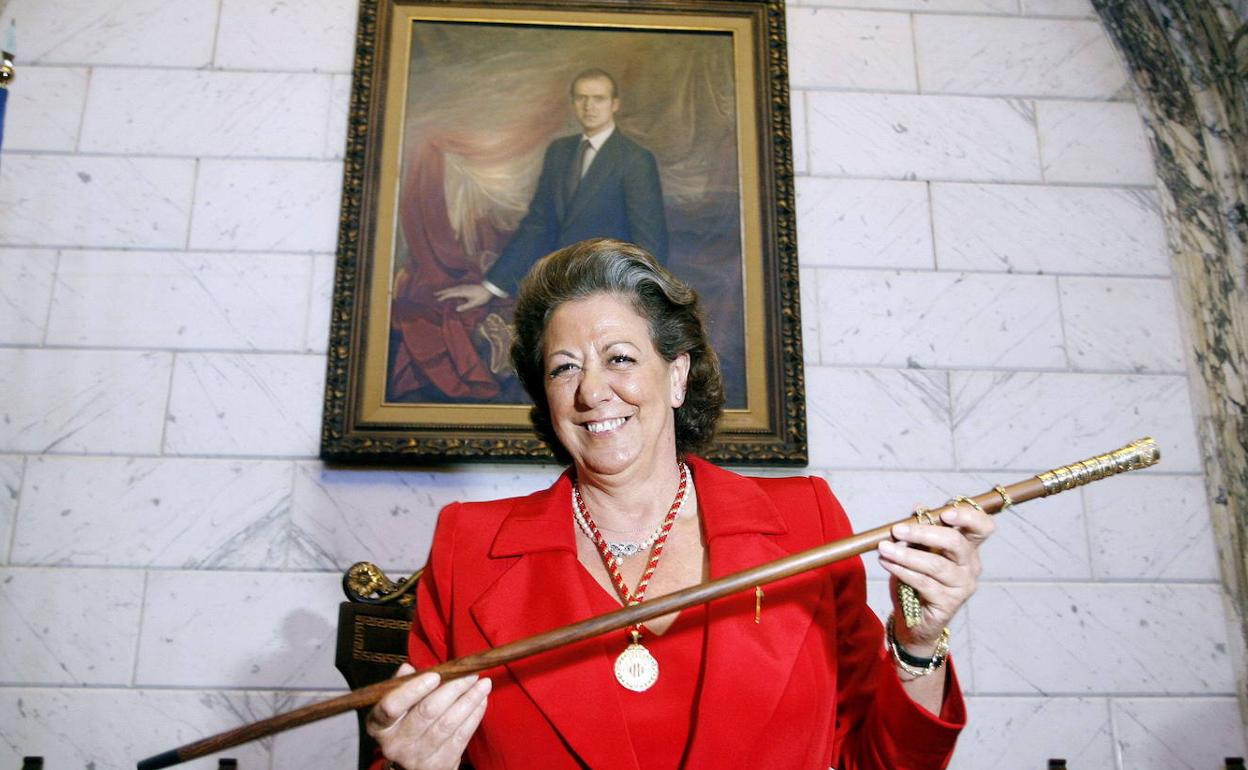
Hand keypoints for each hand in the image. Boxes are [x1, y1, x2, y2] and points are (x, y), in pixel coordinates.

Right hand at [366, 663, 490, 769]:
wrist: (412, 762)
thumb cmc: (405, 722)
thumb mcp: (396, 705)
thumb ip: (401, 685)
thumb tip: (408, 668)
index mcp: (379, 725)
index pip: (392, 707)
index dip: (414, 690)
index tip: (436, 675)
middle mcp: (395, 744)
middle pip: (427, 713)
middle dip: (452, 689)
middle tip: (470, 674)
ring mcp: (418, 757)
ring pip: (448, 724)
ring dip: (469, 701)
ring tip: (483, 684)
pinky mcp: (440, 765)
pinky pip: (461, 737)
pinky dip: (474, 716)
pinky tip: (481, 701)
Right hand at [434, 284, 492, 311]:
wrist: (489, 288)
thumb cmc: (482, 296)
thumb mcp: (474, 303)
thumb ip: (465, 306)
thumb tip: (456, 309)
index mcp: (462, 292)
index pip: (450, 294)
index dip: (443, 297)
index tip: (437, 300)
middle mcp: (462, 288)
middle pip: (449, 290)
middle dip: (442, 292)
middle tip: (434, 294)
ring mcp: (464, 286)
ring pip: (452, 288)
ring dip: (445, 290)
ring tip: (440, 293)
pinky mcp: (466, 286)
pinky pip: (455, 288)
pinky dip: (450, 289)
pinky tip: (450, 291)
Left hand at [877, 502, 994, 653]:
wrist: (915, 620)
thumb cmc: (918, 581)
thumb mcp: (919, 551)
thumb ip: (921, 531)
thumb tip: (919, 507)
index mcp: (968, 548)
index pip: (982, 527)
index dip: (968, 517)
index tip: (945, 513)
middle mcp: (971, 566)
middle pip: (956, 542)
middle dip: (924, 533)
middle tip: (897, 530)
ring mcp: (962, 585)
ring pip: (935, 564)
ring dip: (905, 554)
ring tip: (884, 549)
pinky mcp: (949, 603)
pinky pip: (923, 582)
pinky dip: (901, 570)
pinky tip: (887, 563)